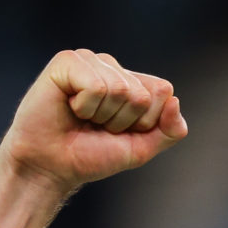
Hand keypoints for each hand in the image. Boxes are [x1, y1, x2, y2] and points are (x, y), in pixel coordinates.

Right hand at [0, 49, 187, 193]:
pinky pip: (96, 87)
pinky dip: (85, 106)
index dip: (146, 122)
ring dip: (102, 115)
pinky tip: (69, 107)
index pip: (163, 91)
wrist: (52, 166)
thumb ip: (170, 130)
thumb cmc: (93, 156)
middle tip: (97, 127)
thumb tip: (174, 99)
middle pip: (142, 94)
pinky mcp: (67, 61)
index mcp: (133, 82)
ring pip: (120, 89)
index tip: (119, 132)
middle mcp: (112, 67)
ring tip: (83, 118)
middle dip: (123, 121)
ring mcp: (90, 61)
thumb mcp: (142, 148)